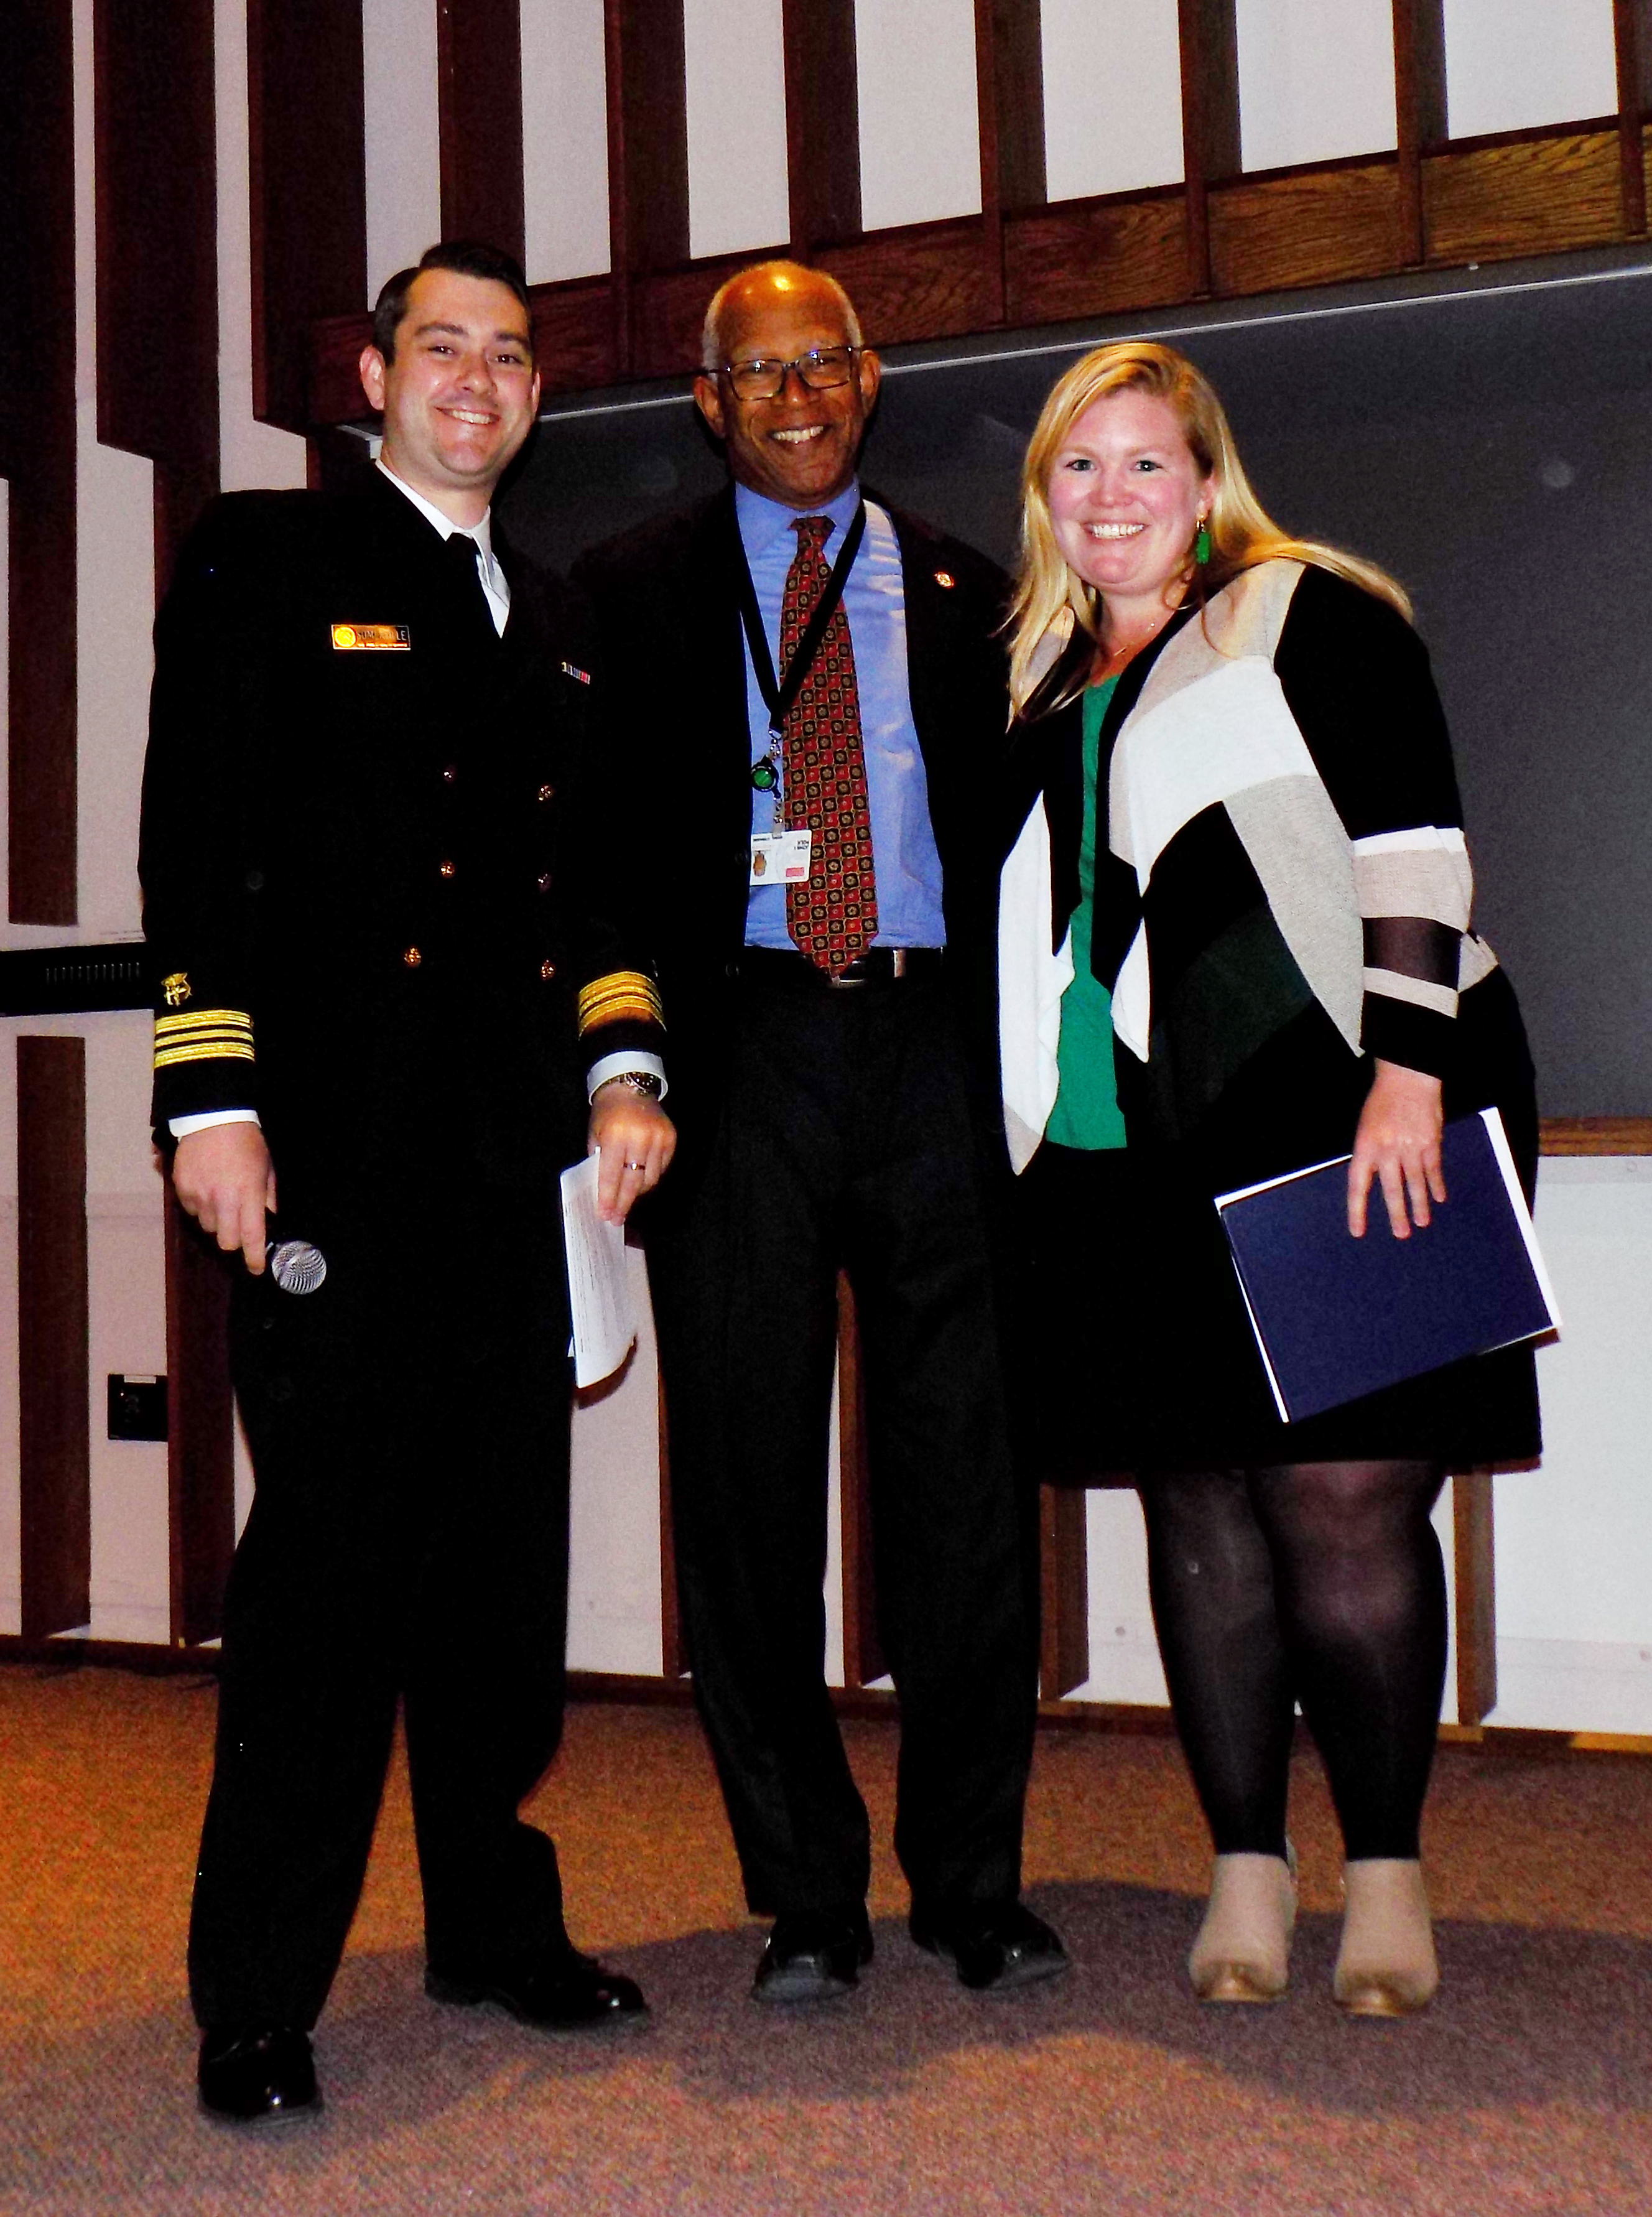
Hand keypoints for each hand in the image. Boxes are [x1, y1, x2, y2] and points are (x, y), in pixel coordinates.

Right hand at [171, 1124, 277, 1272]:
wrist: (212, 1117)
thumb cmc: (245, 1142)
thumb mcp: (266, 1168)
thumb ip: (267, 1196)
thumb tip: (268, 1219)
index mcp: (248, 1194)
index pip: (252, 1236)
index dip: (254, 1258)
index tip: (255, 1269)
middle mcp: (223, 1199)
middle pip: (226, 1241)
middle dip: (233, 1239)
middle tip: (238, 1226)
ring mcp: (200, 1195)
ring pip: (207, 1226)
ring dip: (216, 1220)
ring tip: (221, 1197)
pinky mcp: (182, 1189)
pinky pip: (192, 1210)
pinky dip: (200, 1205)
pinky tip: (206, 1186)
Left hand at [588, 1084, 675, 1224]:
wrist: (630, 1086)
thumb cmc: (607, 1112)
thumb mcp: (595, 1135)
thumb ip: (599, 1162)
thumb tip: (604, 1193)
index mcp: (615, 1136)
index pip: (611, 1175)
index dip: (608, 1198)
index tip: (605, 1215)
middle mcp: (639, 1138)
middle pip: (632, 1182)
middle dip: (623, 1203)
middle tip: (616, 1218)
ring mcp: (658, 1138)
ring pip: (650, 1179)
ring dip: (637, 1192)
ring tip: (626, 1199)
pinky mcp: (670, 1139)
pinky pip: (660, 1169)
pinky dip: (649, 1178)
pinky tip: (639, 1181)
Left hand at [1347, 1060, 1444, 1239]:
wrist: (1407, 1077)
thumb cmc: (1382, 1102)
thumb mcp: (1365, 1127)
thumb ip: (1370, 1154)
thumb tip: (1373, 1180)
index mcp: (1365, 1147)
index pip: (1358, 1185)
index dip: (1358, 1210)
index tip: (1359, 1231)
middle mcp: (1387, 1150)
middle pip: (1391, 1189)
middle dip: (1396, 1214)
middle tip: (1400, 1234)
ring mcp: (1410, 1147)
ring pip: (1415, 1183)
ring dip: (1419, 1205)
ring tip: (1421, 1223)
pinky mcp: (1430, 1142)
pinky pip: (1433, 1169)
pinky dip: (1436, 1185)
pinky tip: (1439, 1198)